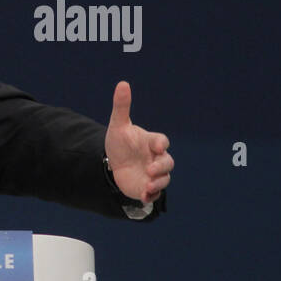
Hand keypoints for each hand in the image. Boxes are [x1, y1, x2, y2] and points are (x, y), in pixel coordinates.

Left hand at [105, 81, 172, 205]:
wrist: (113, 162)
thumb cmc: (120, 142)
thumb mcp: (118, 125)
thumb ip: (121, 106)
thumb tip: (122, 83)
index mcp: (151, 142)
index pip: (162, 141)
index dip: (161, 144)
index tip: (156, 146)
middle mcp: (156, 158)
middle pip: (168, 163)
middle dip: (161, 167)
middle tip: (149, 170)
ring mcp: (153, 174)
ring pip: (164, 180)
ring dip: (158, 184)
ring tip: (147, 186)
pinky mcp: (147, 187)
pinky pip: (155, 194)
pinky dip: (152, 196)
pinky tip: (144, 197)